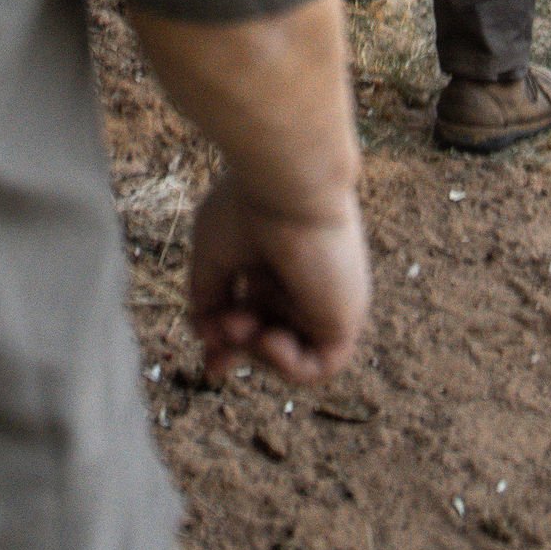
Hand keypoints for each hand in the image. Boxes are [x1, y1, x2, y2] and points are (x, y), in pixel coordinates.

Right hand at [187, 167, 369, 387]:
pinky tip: (268, 336)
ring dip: (256, 352)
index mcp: (273, 263)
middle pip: (269, 336)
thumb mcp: (212, 254)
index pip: (253, 313)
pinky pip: (321, 365)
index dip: (227, 340)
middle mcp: (301, 282)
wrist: (288, 183)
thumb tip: (206, 337)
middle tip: (214, 360)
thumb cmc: (247, 206)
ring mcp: (324, 300)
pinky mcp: (344, 315)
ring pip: (291, 354)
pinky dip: (288, 366)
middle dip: (238, 353)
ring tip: (240, 323)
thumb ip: (207, 297)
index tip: (206, 355)